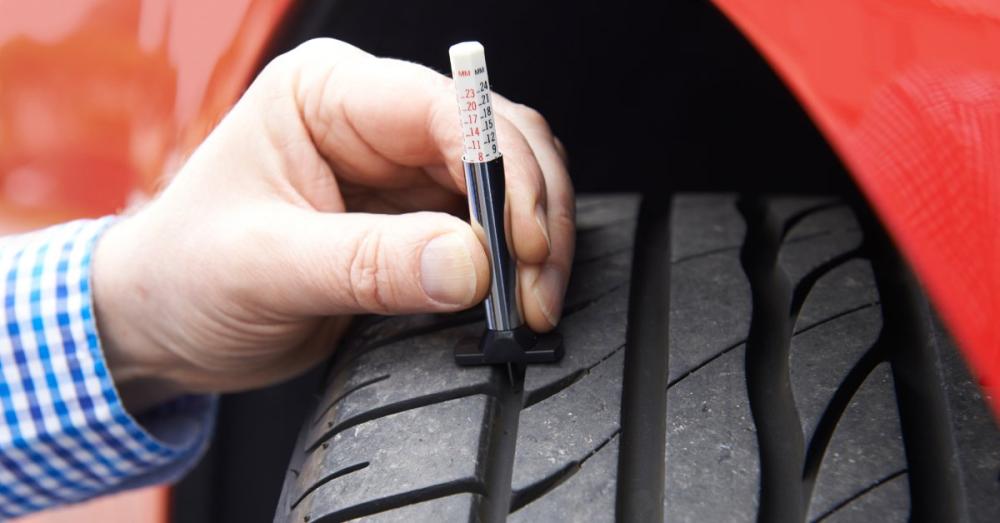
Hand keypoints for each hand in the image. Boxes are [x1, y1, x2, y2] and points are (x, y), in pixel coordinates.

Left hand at [91, 39, 574, 412]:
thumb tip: (468, 263)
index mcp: (324, 94)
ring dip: (533, 241)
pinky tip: (511, 300)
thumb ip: (368, 264)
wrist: (163, 323)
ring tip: (530, 301)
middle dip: (530, 211)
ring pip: (507, 183)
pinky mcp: (415, 220)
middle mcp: (372, 121)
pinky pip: (489, 229)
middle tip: (532, 287)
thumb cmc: (183, 274)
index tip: (519, 242)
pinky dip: (512, 264)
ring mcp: (399, 171)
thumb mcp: (265, 268)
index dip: (498, 169)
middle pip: (495, 139)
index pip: (443, 107)